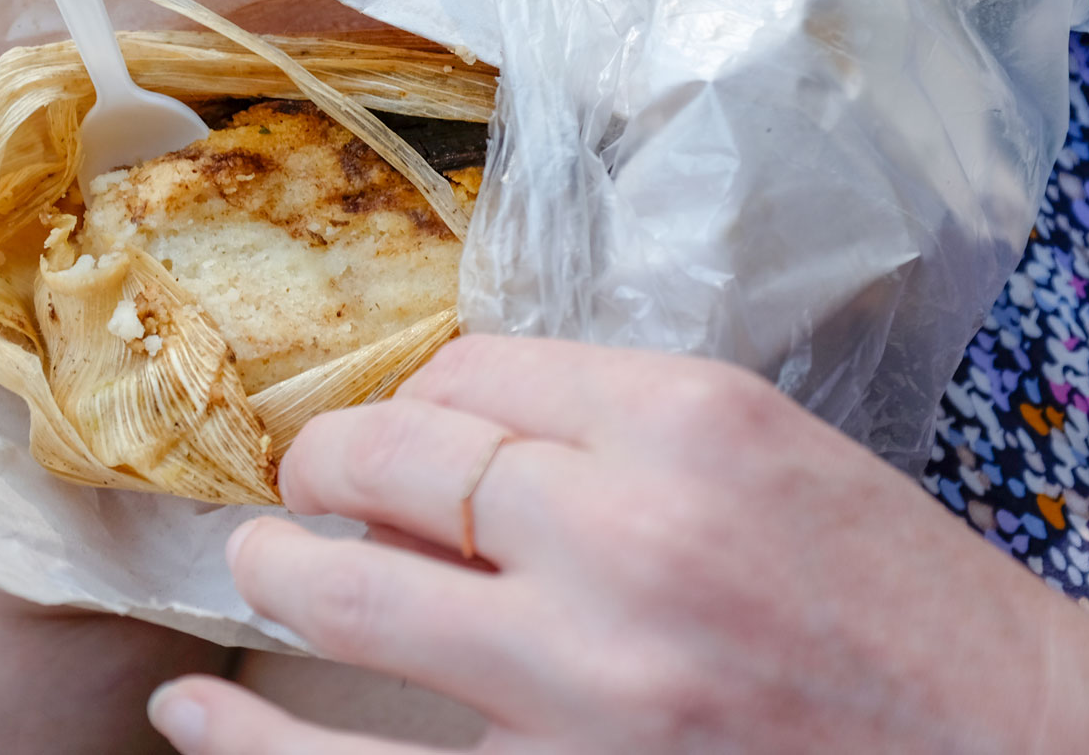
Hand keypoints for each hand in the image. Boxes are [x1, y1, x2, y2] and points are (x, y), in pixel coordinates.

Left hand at [148, 337, 1088, 752]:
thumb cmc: (896, 604)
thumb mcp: (769, 452)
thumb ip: (607, 419)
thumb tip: (437, 424)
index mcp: (687, 427)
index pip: (471, 371)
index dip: (415, 396)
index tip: (405, 420)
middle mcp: (625, 543)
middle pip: (392, 462)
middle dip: (323, 462)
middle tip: (307, 476)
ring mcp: (585, 689)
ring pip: (349, 603)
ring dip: (277, 571)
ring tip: (260, 561)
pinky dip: (249, 746)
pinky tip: (192, 720)